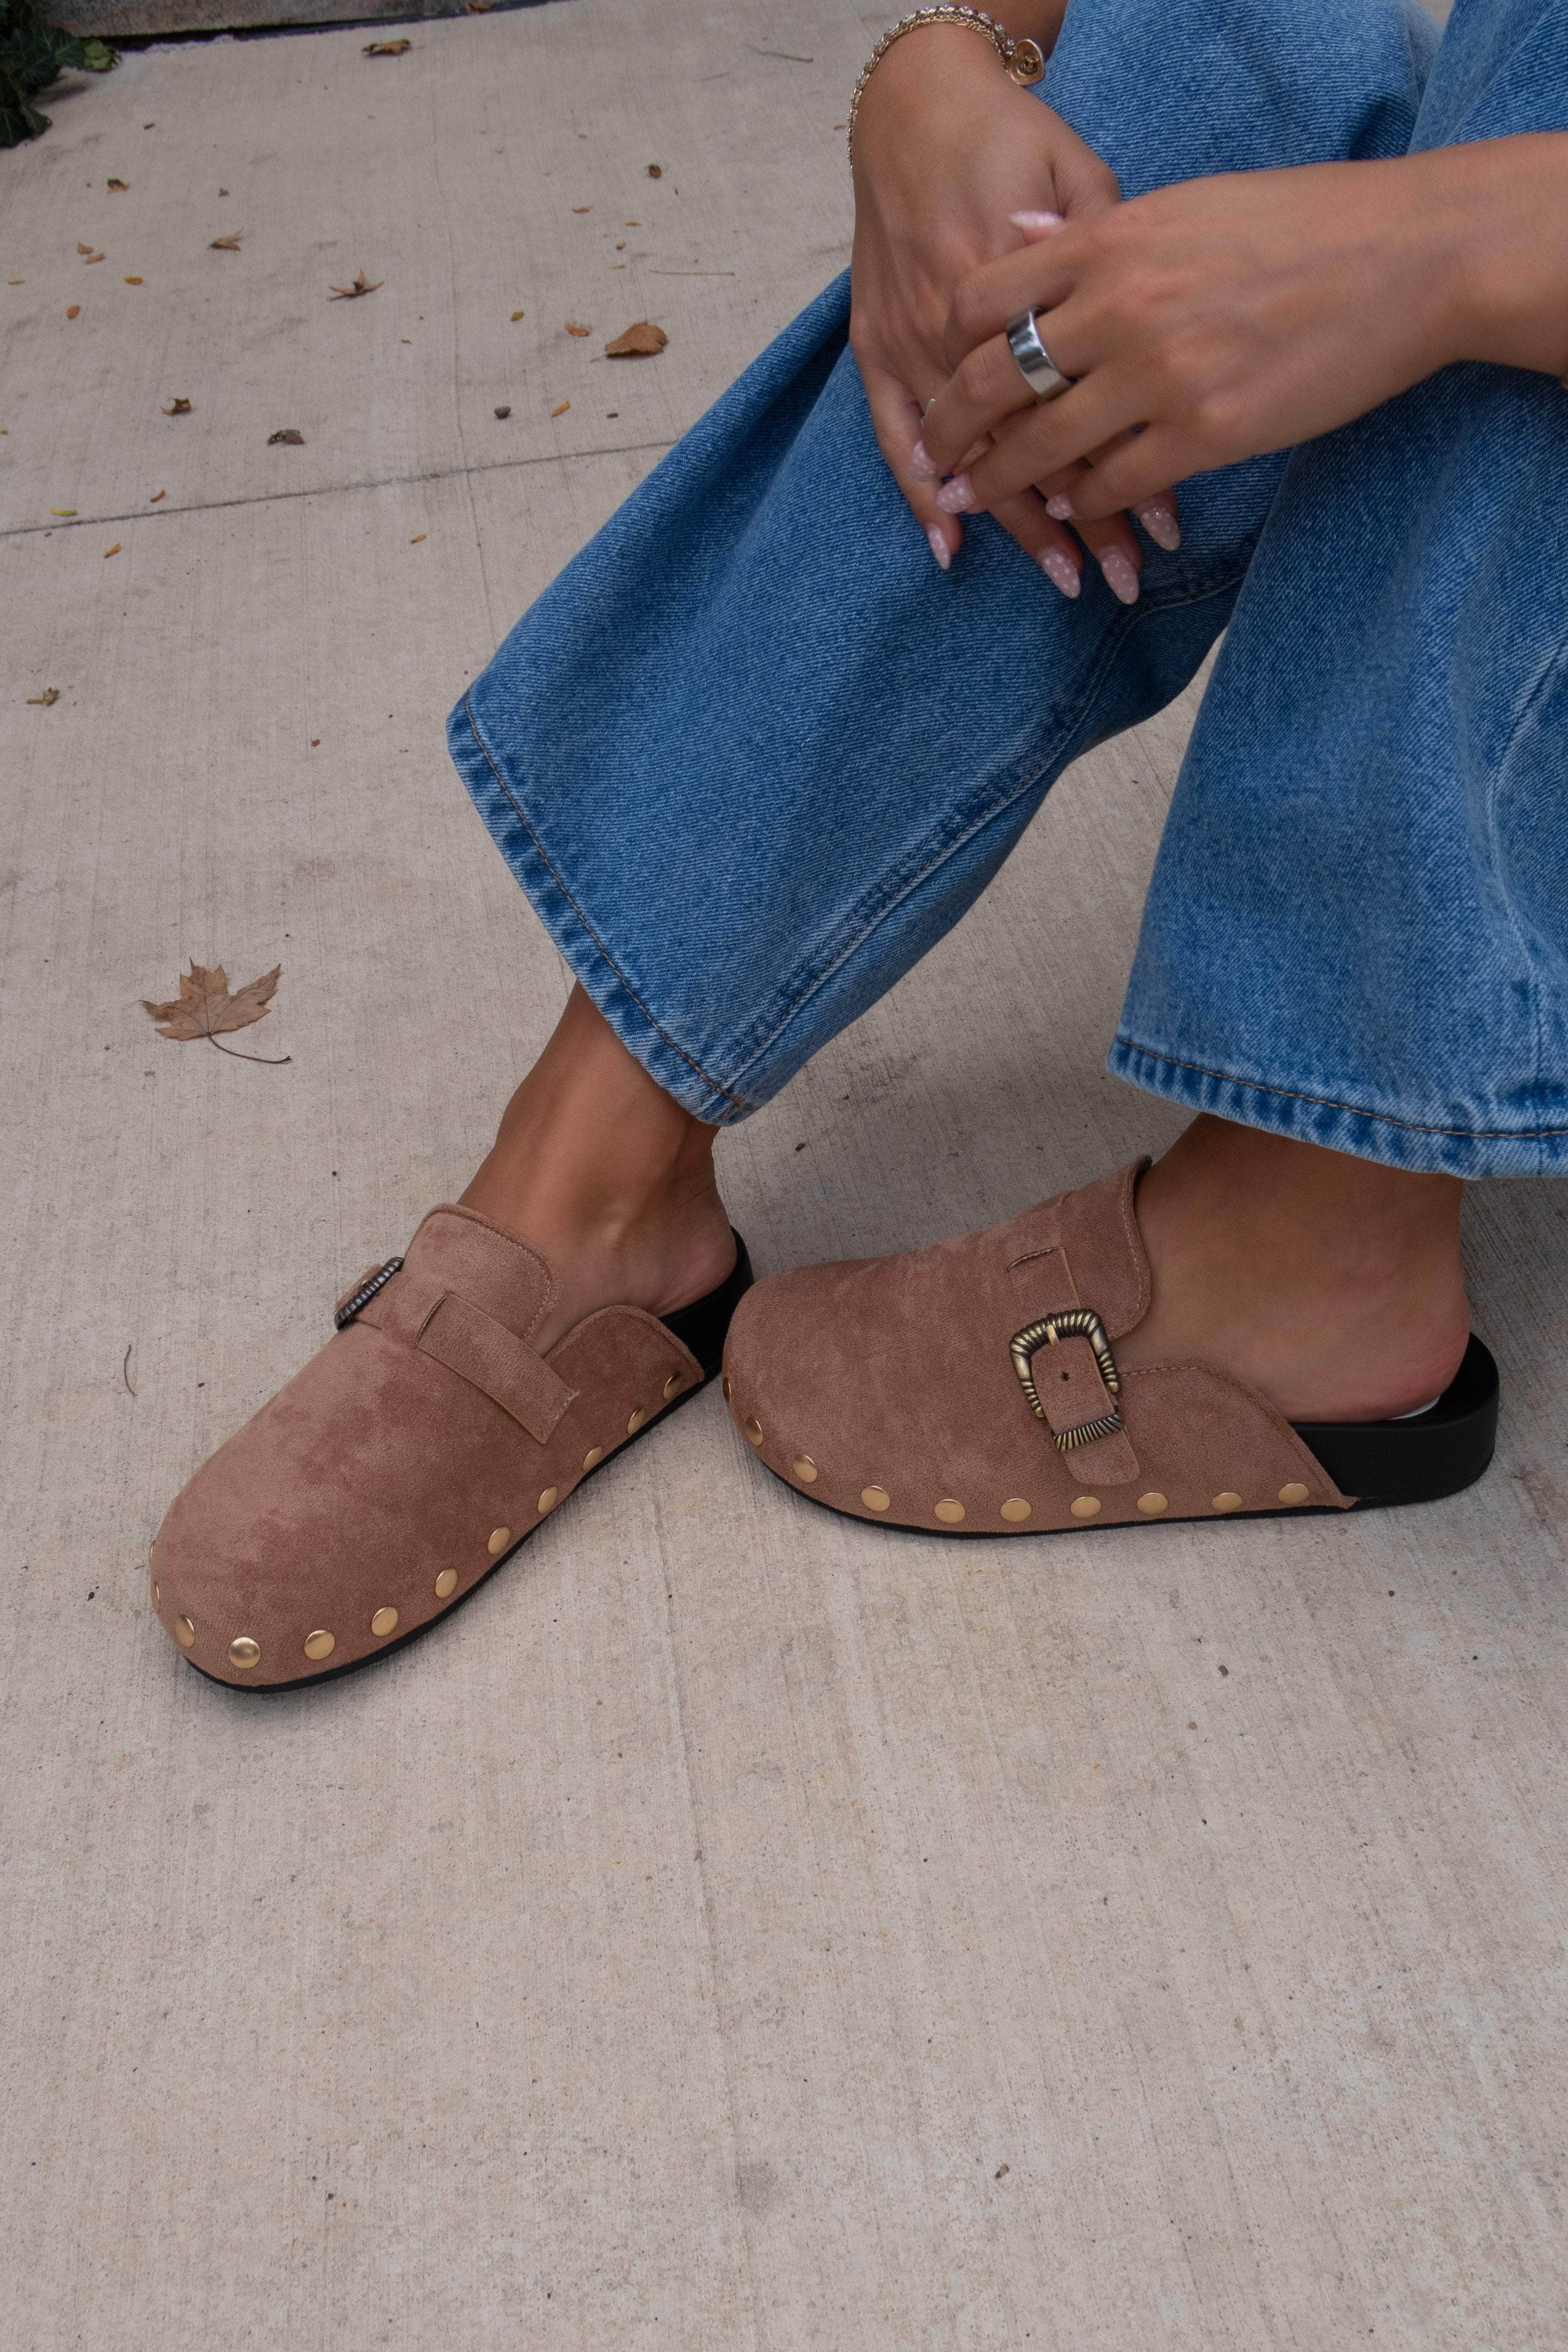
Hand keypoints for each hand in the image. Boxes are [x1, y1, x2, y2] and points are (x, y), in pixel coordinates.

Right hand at [850, 27, 1179, 600]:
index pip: (1086, 403)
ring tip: (1066, 581)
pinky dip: (919, 496)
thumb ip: (1108, 259)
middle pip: (1035, 442)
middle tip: (1127, 579)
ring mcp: (911, 339)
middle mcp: (962, 322)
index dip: (1131, 468)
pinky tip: (950, 550)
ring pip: (975, 453)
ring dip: (1019, 526)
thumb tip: (1148, 341)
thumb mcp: (1083, 180)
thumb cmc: (1014, 139)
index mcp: (1023, 282)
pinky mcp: (874, 345)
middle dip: (1084, 521)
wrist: (914, 106)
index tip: (1169, 526)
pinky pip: (893, 433)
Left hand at [921, 154, 1468, 524]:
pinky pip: (1116, 483)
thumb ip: (1094, 234)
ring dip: (1004, 483)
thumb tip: (1019, 240)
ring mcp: (1162, 376)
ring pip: (1046, 446)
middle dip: (951, 431)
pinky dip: (1087, 503)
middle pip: (996, 382)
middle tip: (932, 462)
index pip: (986, 300)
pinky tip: (1075, 513)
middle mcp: (1121, 308)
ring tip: (976, 504)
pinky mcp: (1206, 433)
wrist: (1406, 257)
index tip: (938, 379)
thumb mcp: (1184, 205)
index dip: (950, 348)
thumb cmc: (1300, 225)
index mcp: (1110, 243)